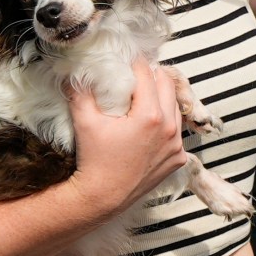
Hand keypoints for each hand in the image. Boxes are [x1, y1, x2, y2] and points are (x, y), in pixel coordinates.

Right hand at [66, 59, 190, 216]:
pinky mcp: (177, 159)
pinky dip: (165, 123)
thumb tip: (77, 70)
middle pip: (167, 85)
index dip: (135, 63)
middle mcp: (168, 129)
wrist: (102, 197)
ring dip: (161, 98)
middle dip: (152, 76)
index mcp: (150, 115)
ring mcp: (176, 146)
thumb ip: (81, 90)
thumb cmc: (94, 160)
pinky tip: (149, 124)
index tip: (127, 58)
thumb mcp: (84, 121)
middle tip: (136, 74)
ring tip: (143, 96)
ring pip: (174, 108)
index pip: (147, 74)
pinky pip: (176, 132)